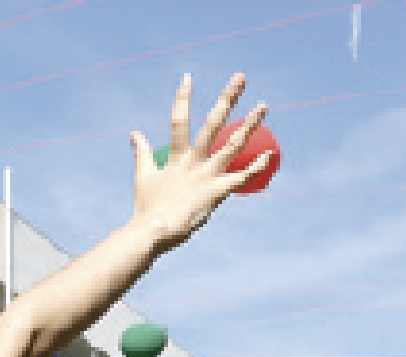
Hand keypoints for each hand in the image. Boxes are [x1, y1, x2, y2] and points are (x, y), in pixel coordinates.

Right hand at [128, 72, 270, 252]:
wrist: (154, 231)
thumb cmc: (148, 207)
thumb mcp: (144, 177)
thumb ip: (142, 153)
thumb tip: (134, 133)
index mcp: (176, 157)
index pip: (179, 121)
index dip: (183, 98)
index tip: (188, 78)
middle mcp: (194, 162)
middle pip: (213, 123)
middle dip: (227, 98)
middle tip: (240, 77)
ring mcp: (208, 176)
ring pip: (234, 145)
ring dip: (250, 124)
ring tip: (263, 106)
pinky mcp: (218, 192)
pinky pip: (242, 177)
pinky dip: (257, 166)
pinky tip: (270, 154)